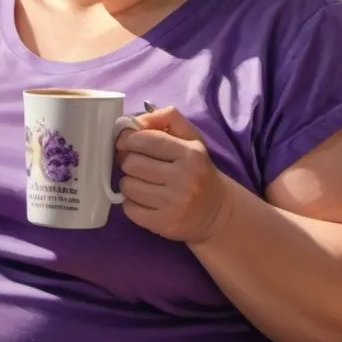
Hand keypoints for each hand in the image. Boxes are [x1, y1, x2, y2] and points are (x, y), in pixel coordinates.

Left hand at [115, 105, 232, 243]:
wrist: (216, 211)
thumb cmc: (198, 169)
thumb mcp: (191, 138)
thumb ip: (167, 118)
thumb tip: (135, 120)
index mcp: (190, 153)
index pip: (145, 139)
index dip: (128, 139)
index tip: (125, 142)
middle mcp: (183, 178)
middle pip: (132, 163)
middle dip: (127, 161)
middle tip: (135, 164)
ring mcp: (173, 203)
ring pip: (127, 185)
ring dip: (128, 182)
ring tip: (141, 182)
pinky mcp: (163, 223)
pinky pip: (129, 208)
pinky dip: (130, 203)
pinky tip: (144, 199)